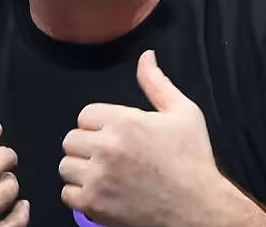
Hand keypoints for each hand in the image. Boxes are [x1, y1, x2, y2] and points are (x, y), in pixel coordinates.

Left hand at [59, 50, 235, 226]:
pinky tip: (101, 192)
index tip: (114, 136)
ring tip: (103, 174)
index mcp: (124, 121)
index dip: (99, 125)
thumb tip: (146, 57)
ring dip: (81, 170)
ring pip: (65, 167)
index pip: (85, 115)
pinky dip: (80, 195)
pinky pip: (67, 195)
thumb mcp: (183, 113)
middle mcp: (106, 147)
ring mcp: (98, 178)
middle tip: (108, 156)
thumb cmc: (193, 161)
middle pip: (71, 140)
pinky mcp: (94, 205)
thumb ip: (157, 83)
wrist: (199, 210)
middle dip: (87, 146)